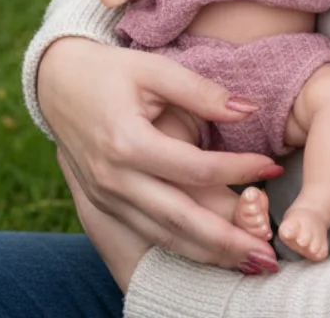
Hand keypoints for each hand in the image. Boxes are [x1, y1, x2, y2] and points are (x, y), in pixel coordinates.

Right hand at [38, 37, 281, 269]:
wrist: (56, 83)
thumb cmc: (109, 70)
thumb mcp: (153, 69)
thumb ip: (201, 91)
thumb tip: (249, 109)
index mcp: (126, 141)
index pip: (194, 168)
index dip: (237, 170)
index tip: (273, 167)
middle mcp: (113, 177)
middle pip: (181, 218)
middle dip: (229, 239)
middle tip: (271, 251)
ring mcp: (105, 196)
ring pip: (165, 236)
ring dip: (211, 253)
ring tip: (253, 261)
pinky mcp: (102, 205)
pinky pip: (148, 234)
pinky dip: (184, 248)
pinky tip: (214, 252)